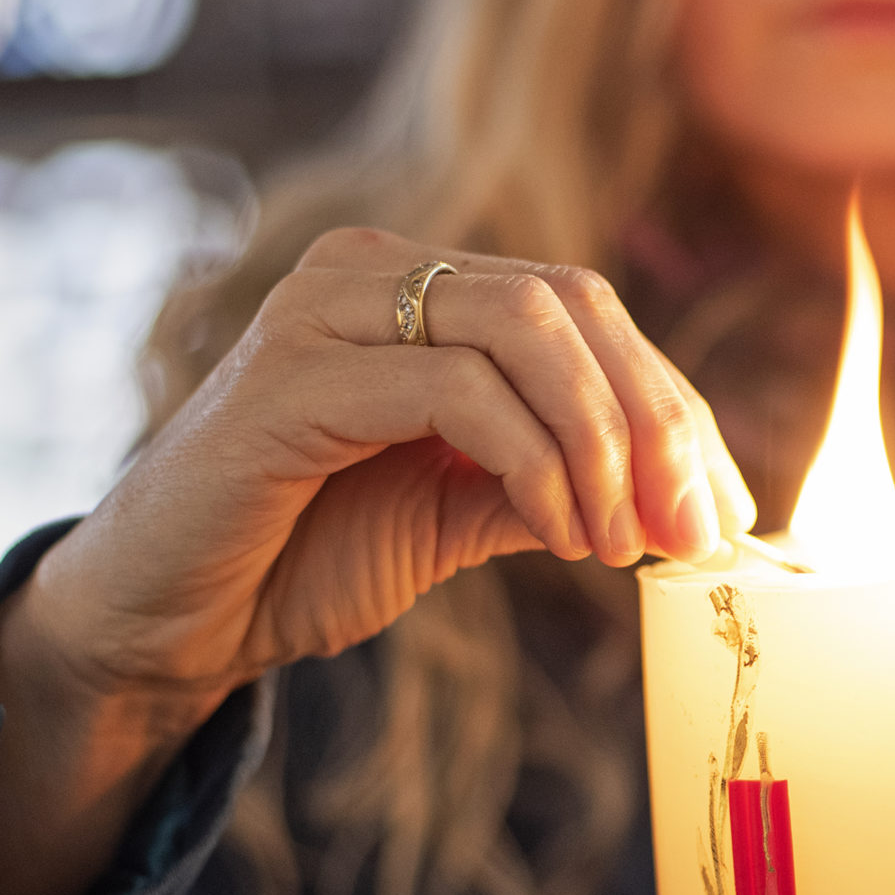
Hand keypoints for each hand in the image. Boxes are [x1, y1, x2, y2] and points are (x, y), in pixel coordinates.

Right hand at [0, 227, 755, 894]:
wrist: (165, 622)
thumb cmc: (305, 556)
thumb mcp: (463, 513)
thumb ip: (558, 481)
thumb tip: (686, 500)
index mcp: (418, 288)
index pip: (585, 311)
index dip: (673, 405)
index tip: (728, 511)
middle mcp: (372, 271)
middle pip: (572, 303)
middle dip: (659, 421)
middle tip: (698, 530)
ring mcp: (325, 310)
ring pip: (526, 328)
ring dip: (603, 443)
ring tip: (622, 543)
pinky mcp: (290, 377)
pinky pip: (456, 391)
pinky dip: (535, 462)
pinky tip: (561, 535)